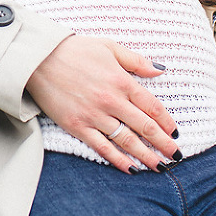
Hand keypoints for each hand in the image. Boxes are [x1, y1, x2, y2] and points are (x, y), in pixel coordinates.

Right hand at [26, 35, 179, 173]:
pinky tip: (131, 168)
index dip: (166, 121)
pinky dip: (118, 160)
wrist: (39, 59)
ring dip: (145, 155)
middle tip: (176, 155)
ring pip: (126, 141)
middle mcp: (111, 101)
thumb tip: (160, 70)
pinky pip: (102, 147)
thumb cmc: (75, 50)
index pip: (151, 106)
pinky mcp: (77, 126)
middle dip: (162, 143)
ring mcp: (94, 116)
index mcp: (121, 81)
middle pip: (144, 127)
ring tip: (159, 166)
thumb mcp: (110, 47)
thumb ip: (136, 61)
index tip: (175, 132)